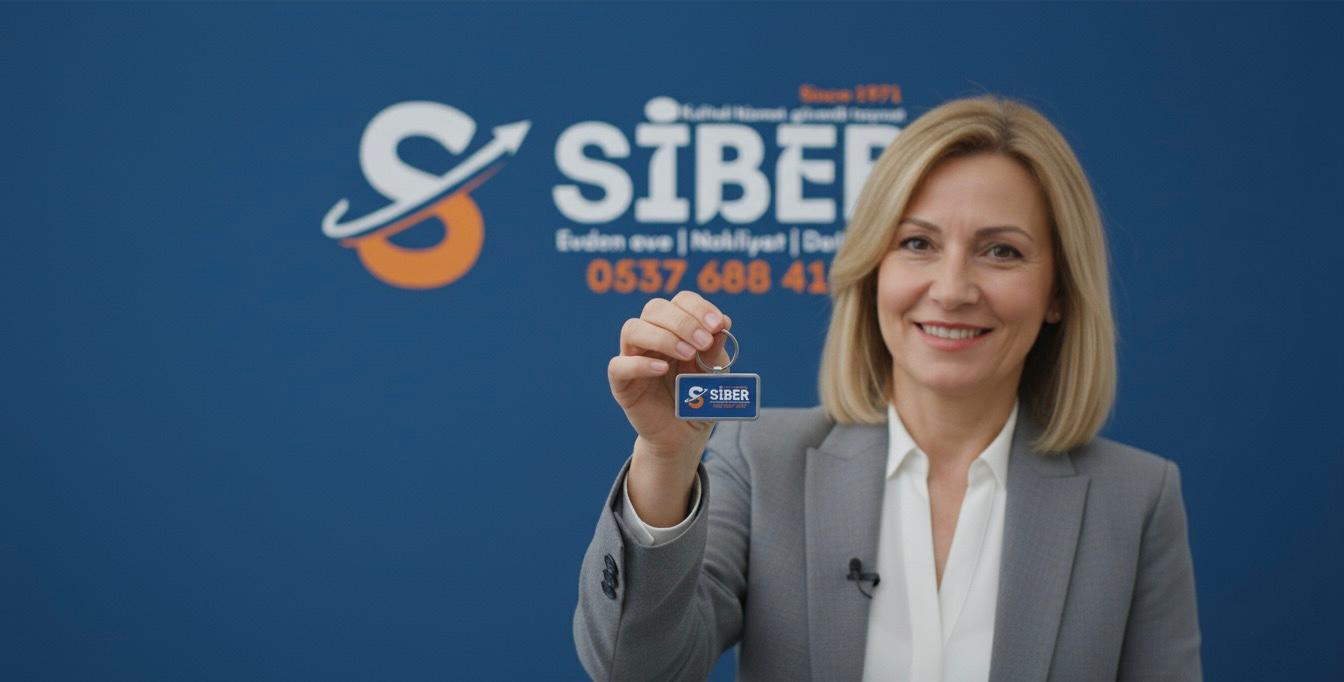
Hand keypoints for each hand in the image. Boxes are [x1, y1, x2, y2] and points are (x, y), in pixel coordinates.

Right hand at [608, 291, 731, 466]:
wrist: (686, 435)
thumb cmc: (700, 399)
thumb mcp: (715, 374)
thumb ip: (716, 350)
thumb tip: (723, 323)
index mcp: (676, 328)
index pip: (681, 301)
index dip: (698, 308)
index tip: (718, 326)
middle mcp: (651, 336)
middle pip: (655, 308)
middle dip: (682, 321)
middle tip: (703, 343)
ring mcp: (633, 357)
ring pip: (633, 329)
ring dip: (663, 337)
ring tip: (687, 354)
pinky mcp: (621, 383)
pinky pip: (619, 365)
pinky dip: (640, 364)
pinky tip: (662, 369)